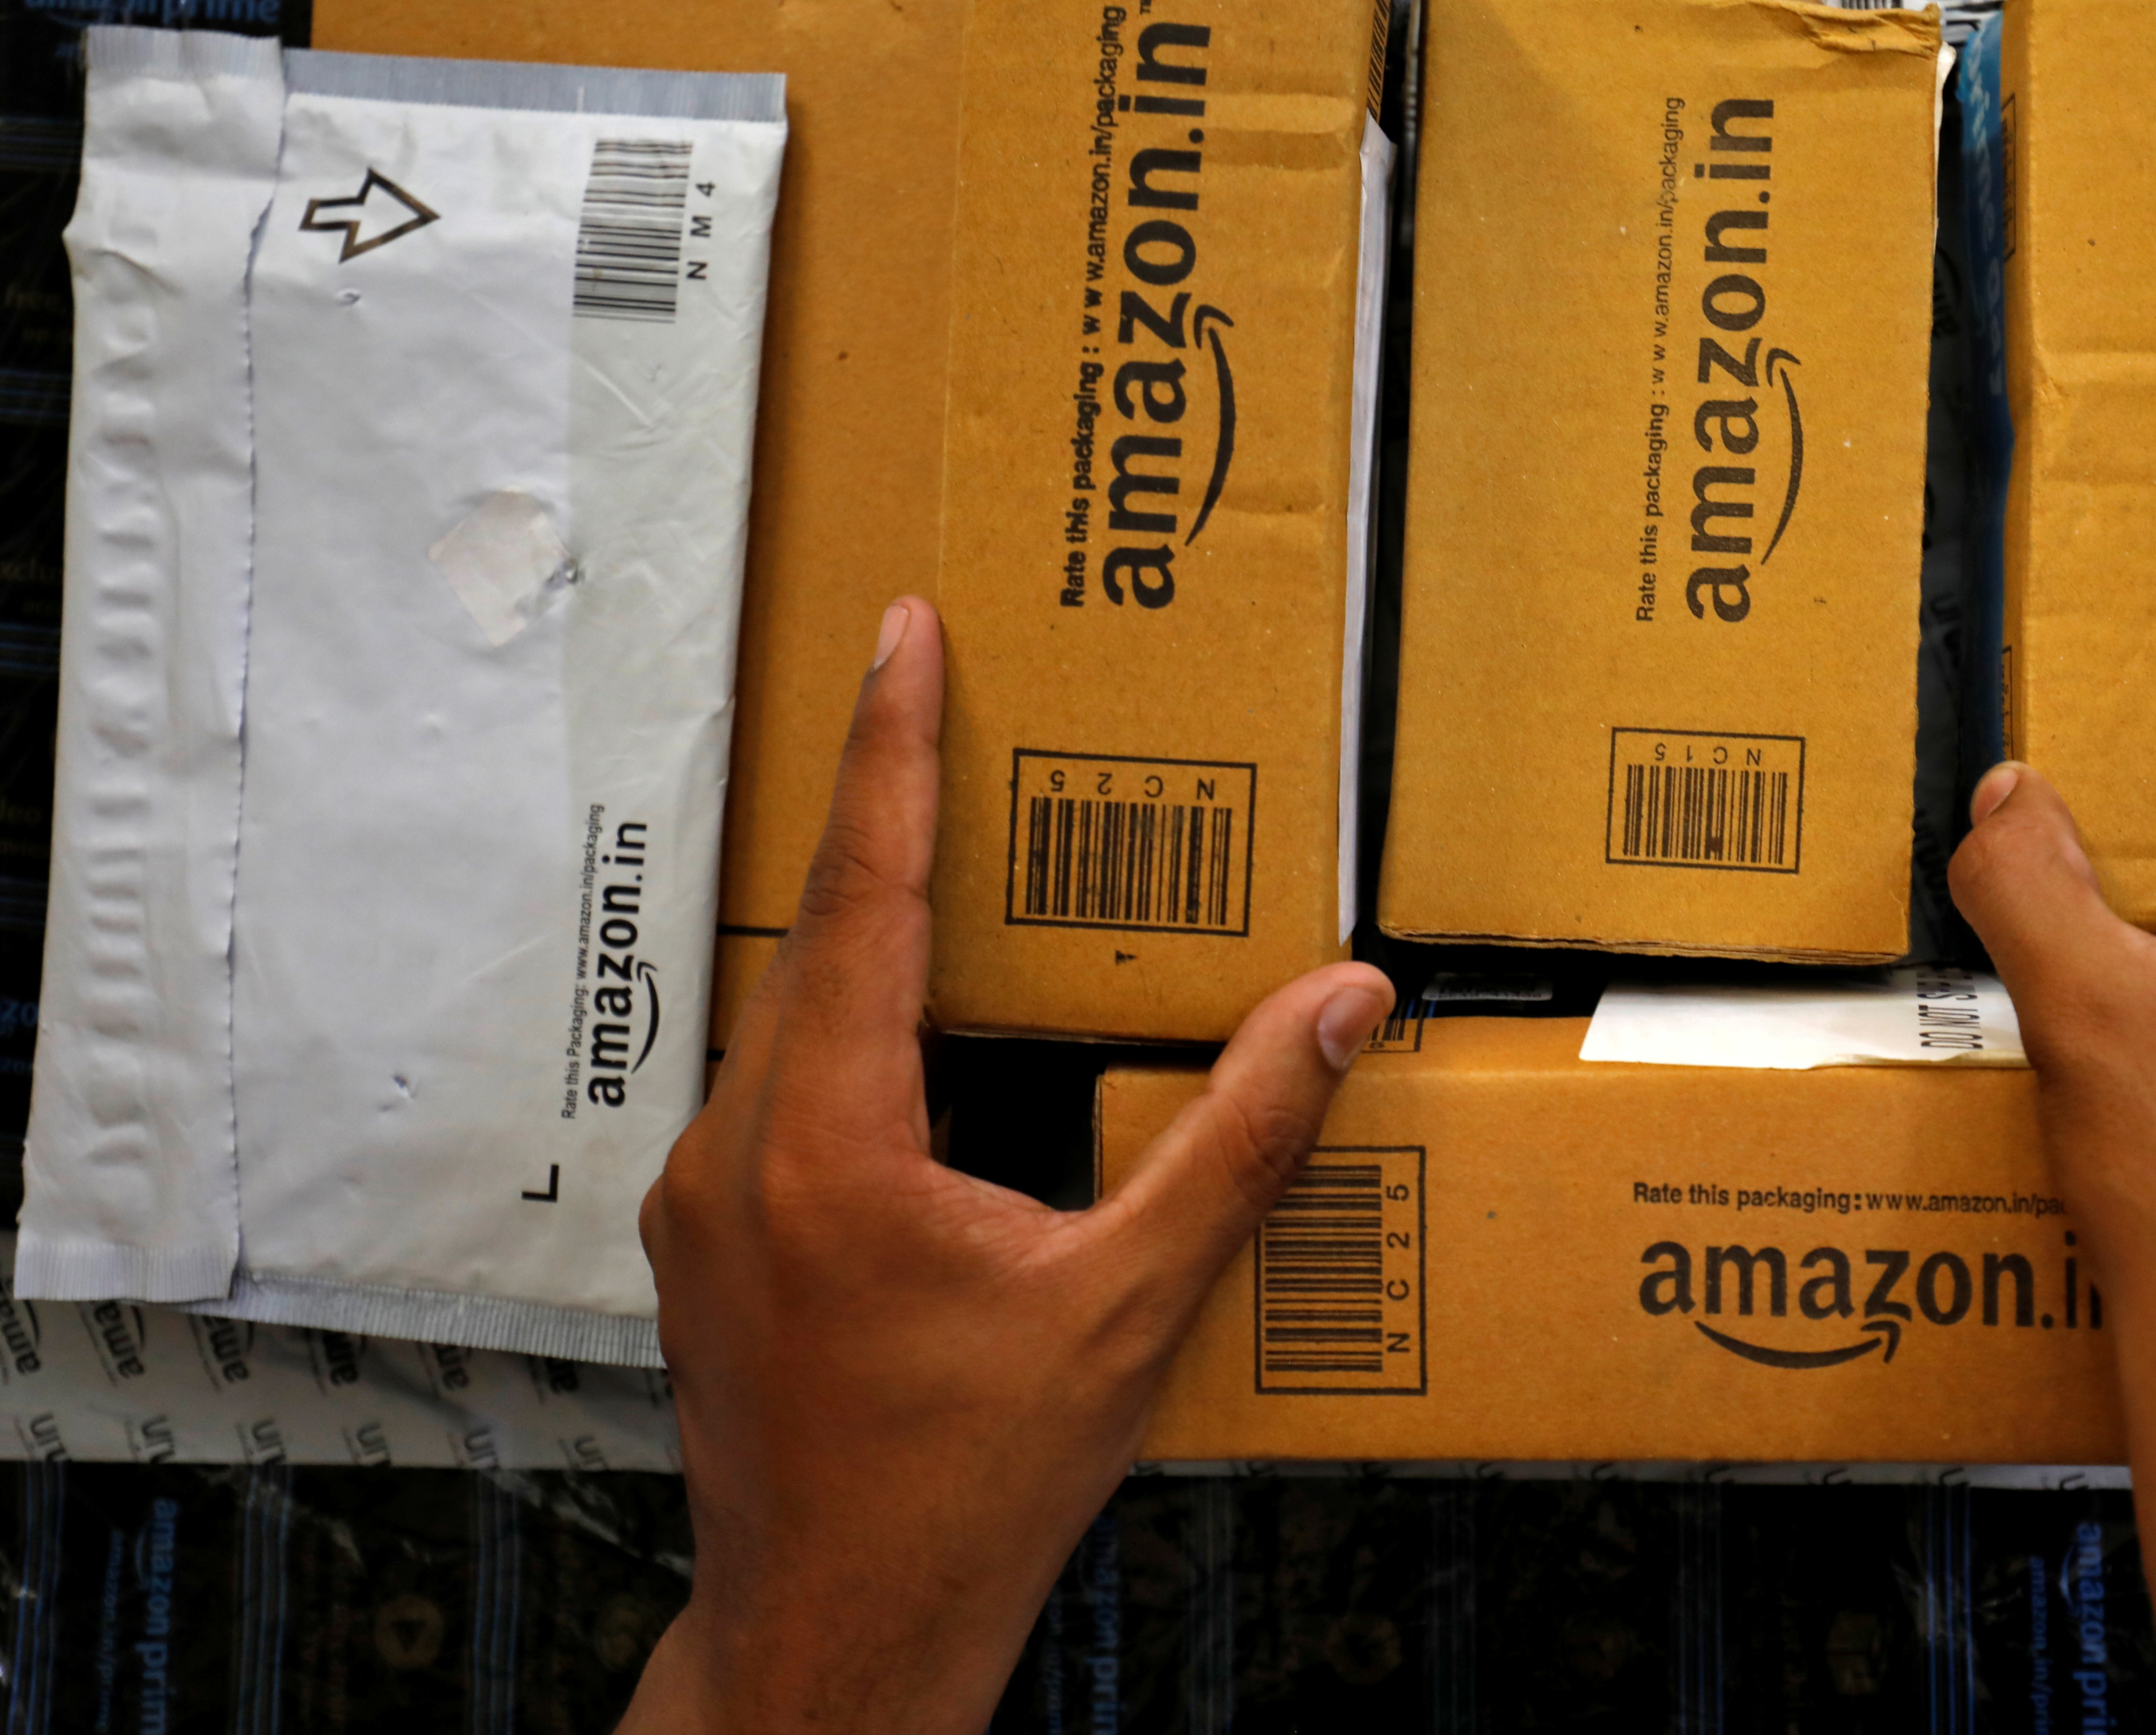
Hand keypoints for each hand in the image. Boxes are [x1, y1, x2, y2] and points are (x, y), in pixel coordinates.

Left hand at [618, 597, 1393, 1733]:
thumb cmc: (970, 1490)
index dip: (890, 749)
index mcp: (828, 1143)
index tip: (902, 632)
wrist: (837, 1636)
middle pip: (815, 936)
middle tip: (934, 698)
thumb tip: (1341, 1010)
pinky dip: (847, 1034)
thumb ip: (1238, 1144)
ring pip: (788, 1017)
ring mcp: (704, 1202)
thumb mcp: (1129, 1307)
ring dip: (866, 934)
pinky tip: (914, 1041)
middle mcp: (736, 1151)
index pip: (865, 894)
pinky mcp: (708, 1245)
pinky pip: (776, 1091)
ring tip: (942, 855)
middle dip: (881, 811)